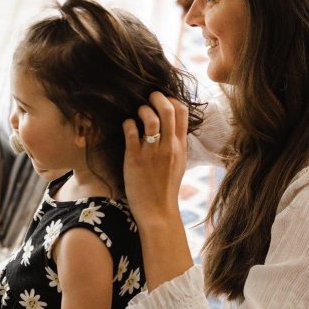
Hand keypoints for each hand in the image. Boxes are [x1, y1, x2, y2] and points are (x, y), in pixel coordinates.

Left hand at [122, 91, 188, 226]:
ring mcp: (152, 152)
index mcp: (180, 146)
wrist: (157, 211)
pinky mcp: (135, 159)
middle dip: (157, 97)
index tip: (162, 100)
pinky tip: (127, 127)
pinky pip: (131, 131)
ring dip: (142, 110)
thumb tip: (173, 125)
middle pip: (167, 109)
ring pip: (150, 118)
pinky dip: (127, 124)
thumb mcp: (179, 162)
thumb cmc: (165, 187)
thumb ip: (177, 143)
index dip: (171, 99)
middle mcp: (168, 147)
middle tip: (149, 97)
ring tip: (137, 114)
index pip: (182, 112)